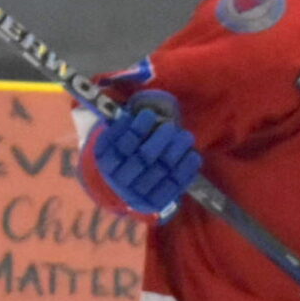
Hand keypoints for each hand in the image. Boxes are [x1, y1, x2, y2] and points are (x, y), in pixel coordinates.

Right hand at [88, 90, 202, 217]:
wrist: (126, 188)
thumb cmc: (125, 153)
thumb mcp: (116, 138)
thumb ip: (121, 122)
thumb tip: (128, 98)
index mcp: (106, 161)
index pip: (121, 144)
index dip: (135, 129)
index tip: (147, 114)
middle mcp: (119, 180)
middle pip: (144, 157)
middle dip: (160, 138)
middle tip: (171, 126)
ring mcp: (138, 193)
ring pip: (161, 169)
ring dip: (176, 150)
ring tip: (184, 136)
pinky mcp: (155, 202)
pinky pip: (174, 184)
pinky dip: (186, 169)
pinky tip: (193, 155)